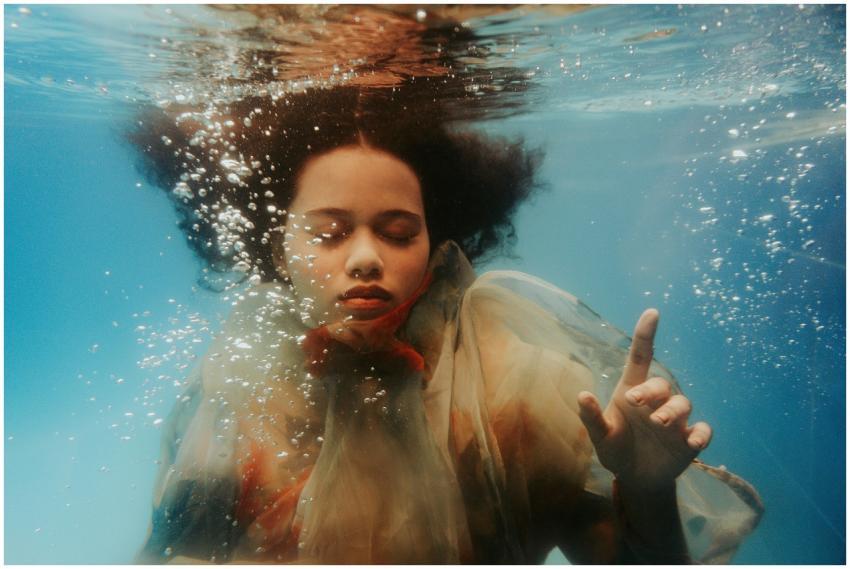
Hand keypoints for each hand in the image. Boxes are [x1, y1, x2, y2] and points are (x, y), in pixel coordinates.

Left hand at [576, 309, 711, 489]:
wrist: (636, 479)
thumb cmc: (615, 449)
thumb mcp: (600, 436)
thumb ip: (591, 417)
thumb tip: (582, 395)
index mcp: (632, 392)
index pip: (641, 358)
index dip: (646, 335)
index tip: (652, 313)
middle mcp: (656, 402)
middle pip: (661, 383)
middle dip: (652, 390)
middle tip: (636, 402)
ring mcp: (675, 420)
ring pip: (683, 403)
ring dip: (673, 410)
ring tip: (659, 422)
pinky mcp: (689, 440)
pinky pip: (703, 430)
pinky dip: (701, 434)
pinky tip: (693, 442)